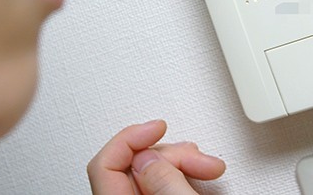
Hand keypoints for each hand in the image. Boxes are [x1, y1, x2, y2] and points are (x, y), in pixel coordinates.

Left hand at [87, 120, 225, 193]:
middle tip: (198, 159)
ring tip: (208, 167)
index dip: (131, 138)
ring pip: (150, 173)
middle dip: (169, 153)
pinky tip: (199, 174)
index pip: (104, 163)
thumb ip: (163, 181)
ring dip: (181, 163)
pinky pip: (160, 185)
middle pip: (133, 164)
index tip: (158, 126)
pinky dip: (180, 175)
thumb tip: (148, 157)